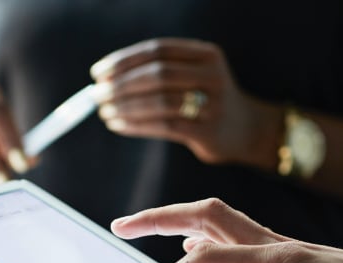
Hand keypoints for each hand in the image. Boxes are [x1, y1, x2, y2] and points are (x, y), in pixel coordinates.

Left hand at [90, 38, 281, 168]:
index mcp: (206, 55)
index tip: (98, 73)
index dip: (124, 61)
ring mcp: (212, 104)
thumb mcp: (194, 77)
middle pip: (157, 74)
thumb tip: (108, 80)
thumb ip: (162, 73)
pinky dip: (136, 125)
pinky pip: (164, 126)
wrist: (247, 131)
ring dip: (125, 107)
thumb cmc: (208, 103)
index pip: (157, 50)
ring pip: (159, 101)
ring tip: (104, 113)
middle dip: (121, 85)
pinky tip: (119, 125)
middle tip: (96, 95)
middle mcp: (212, 75)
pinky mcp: (207, 131)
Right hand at [112, 198, 342, 262]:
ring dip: (177, 222)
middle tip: (120, 226)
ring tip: (145, 231)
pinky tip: (197, 252)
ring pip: (217, 221)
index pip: (204, 261)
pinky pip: (234, 236)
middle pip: (203, 215)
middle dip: (157, 218)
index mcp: (275, 258)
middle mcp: (271, 244)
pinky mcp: (284, 257)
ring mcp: (276, 247)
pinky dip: (205, 238)